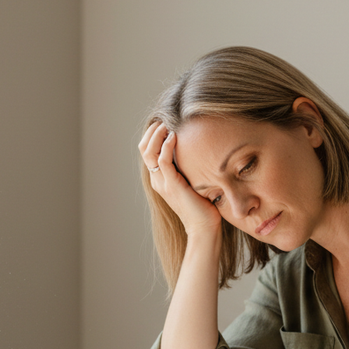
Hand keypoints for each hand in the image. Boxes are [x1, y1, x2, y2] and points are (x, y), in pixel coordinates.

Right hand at [140, 122, 222, 236]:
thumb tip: (197, 150)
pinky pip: (163, 160)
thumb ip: (188, 168)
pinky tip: (174, 137)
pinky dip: (166, 146)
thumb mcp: (193, 182)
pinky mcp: (172, 185)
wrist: (204, 227)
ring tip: (167, 125)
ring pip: (149, 152)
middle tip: (164, 120)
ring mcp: (163, 183)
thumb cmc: (203, 205)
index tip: (165, 123)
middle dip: (152, 132)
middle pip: (144, 149)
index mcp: (160, 179)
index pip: (147, 151)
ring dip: (157, 135)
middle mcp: (157, 180)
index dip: (152, 135)